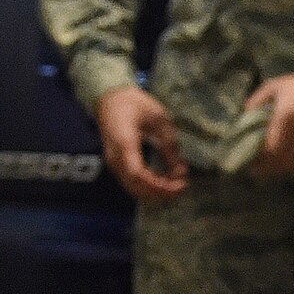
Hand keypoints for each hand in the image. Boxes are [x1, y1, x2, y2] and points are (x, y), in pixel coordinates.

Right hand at [95, 85, 188, 201]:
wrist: (109, 100)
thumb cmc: (135, 104)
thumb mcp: (159, 118)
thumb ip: (170, 144)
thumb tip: (182, 171)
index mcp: (124, 142)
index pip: (137, 174)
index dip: (159, 185)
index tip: (179, 185)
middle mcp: (115, 157)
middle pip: (135, 187)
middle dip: (161, 193)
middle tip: (183, 187)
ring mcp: (114, 163)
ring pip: (133, 189)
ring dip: (156, 193)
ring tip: (177, 185)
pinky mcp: (117, 166)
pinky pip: (132, 184)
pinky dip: (150, 188)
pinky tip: (166, 182)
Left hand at [247, 69, 293, 176]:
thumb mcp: (277, 85)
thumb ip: (257, 100)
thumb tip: (244, 115)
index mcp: (286, 118)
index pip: (270, 150)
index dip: (260, 160)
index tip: (252, 163)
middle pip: (283, 161)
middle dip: (271, 167)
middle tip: (262, 169)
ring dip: (288, 168)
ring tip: (280, 165)